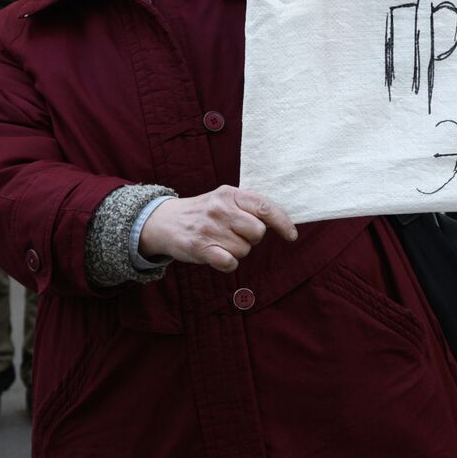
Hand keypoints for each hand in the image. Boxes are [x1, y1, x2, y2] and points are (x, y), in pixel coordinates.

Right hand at [139, 187, 296, 272]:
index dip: (283, 223)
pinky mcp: (199, 248)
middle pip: (258, 232)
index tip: (291, 236)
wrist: (164, 221)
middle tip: (236, 234)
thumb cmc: (204, 211)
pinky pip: (229, 263)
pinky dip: (228, 263)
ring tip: (221, 241)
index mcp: (230, 194)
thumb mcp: (225, 198)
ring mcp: (209, 228)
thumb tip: (282, 219)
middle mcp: (220, 209)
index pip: (266, 208)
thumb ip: (250, 205)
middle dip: (252, 238)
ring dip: (237, 251)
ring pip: (244, 250)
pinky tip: (218, 255)